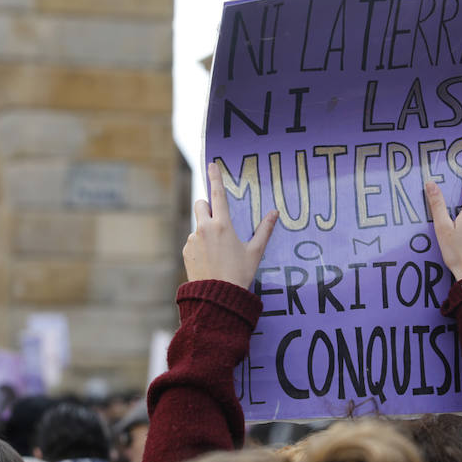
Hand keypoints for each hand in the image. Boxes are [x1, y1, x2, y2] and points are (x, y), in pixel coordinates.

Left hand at [183, 162, 278, 288]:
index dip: (216, 177)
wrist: (217, 297)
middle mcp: (204, 228)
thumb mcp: (255, 252)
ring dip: (205, 230)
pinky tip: (210, 260)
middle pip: (200, 204)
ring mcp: (192, 240)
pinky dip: (200, 245)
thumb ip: (264, 230)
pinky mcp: (185, 251)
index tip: (212, 164)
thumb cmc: (239, 274)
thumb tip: (275, 213)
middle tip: (218, 219)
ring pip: (197, 225)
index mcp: (222, 225)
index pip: (218, 194)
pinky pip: (193, 241)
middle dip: (207, 206)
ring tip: (218, 252)